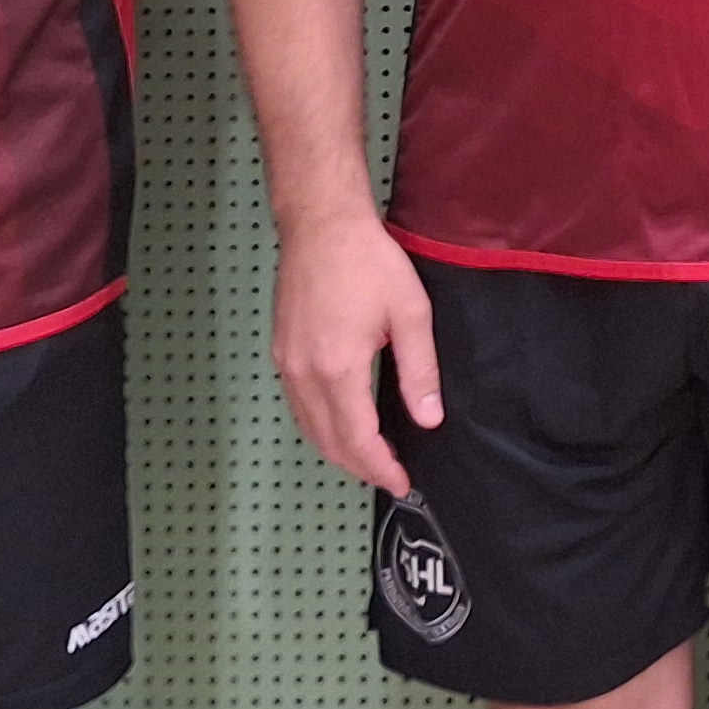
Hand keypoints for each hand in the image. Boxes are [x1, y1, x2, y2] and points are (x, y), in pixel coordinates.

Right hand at [269, 207, 439, 496]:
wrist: (320, 224)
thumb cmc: (370, 262)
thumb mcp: (410, 313)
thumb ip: (419, 371)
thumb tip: (429, 420)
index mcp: (338, 369)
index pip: (358, 440)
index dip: (381, 468)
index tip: (403, 484)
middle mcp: (304, 375)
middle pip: (329, 442)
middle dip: (361, 467)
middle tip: (392, 477)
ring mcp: (286, 365)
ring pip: (309, 428)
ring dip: (339, 451)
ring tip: (371, 459)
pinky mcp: (280, 352)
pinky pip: (299, 407)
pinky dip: (321, 428)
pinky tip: (342, 426)